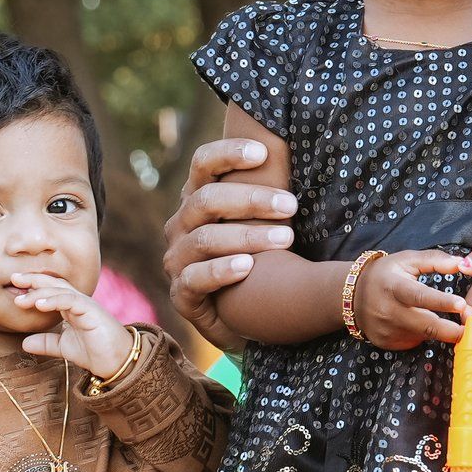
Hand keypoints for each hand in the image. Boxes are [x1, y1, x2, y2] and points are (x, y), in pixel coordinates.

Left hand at [9, 272, 135, 374]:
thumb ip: (46, 343)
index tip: (15, 285)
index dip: (33, 285)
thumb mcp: (64, 347)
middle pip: (54, 283)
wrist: (117, 363)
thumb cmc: (95, 352)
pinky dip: (54, 300)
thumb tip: (24, 343)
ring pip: (61, 290)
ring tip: (21, 299)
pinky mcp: (92, 311)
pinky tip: (40, 305)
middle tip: (13, 278)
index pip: (51, 289)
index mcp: (72, 307)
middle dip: (33, 280)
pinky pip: (71, 300)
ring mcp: (86, 305)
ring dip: (39, 292)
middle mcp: (78, 302)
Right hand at [162, 137, 296, 349]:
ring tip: (286, 238)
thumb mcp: (260, 223)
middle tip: (291, 205)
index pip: (203, 164)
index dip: (228, 153)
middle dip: (251, 200)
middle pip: (206, 200)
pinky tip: (247, 267)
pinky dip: (221, 270)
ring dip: (247, 236)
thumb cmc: (257, 260)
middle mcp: (181, 225)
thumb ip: (268, 195)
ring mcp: (177, 260)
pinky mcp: (180, 294)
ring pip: (204, 239)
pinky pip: (195, 279)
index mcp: (198, 199)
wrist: (241, 319)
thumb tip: (295, 152)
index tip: (263, 152)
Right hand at [354, 250, 471, 349]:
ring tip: (452, 323)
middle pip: (425, 325)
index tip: (462, 305)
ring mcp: (387, 330)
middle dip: (451, 329)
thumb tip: (461, 263)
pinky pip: (413, 342)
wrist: (353, 296)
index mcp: (394, 287)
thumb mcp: (406, 260)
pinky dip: (423, 335)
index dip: (442, 302)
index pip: (420, 296)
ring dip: (440, 331)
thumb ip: (434, 260)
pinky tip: (421, 325)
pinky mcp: (386, 343)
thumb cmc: (386, 274)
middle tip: (470, 325)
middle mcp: (388, 311)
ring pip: (422, 336)